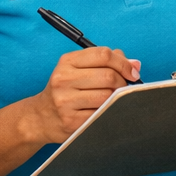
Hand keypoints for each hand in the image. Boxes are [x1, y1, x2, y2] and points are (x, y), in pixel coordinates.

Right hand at [25, 47, 140, 143]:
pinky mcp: (71, 121)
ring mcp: (65, 101)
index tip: (132, 72)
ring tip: (112, 99)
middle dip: (123, 82)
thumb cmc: (66, 90)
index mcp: (67, 61)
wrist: (40, 118)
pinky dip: (108, 111)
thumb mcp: (78, 69)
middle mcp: (64, 79)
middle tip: (123, 88)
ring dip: (116, 98)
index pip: (103, 55)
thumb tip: (135, 64)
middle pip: (108, 76)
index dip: (123, 63)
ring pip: (107, 96)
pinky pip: (101, 114)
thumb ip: (106, 62)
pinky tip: (103, 111)